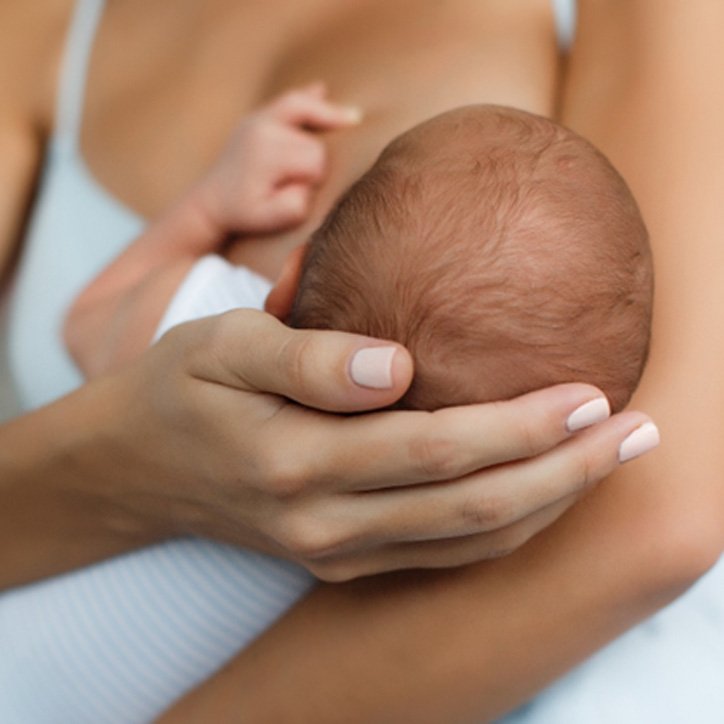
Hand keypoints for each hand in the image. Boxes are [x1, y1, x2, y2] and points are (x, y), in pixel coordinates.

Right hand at [107, 309, 657, 581]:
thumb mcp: (224, 344)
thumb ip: (308, 357)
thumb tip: (397, 365)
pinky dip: (505, 531)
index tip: (590, 395)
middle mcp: (323, 523)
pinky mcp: (340, 560)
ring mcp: (334, 552)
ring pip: (467, 545)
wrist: (137, 468)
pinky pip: (442, 556)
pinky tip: (545, 497)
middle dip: (563, 473)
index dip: (519, 428)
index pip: (435, 450)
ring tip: (611, 462)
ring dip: (549, 506)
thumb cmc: (181, 388)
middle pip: (471, 509)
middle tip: (637, 432)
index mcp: (296, 461)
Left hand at [195, 83, 360, 235]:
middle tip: (296, 181)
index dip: (316, 179)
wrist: (210, 203)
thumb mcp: (270, 219)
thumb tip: (308, 182)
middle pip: (314, 139)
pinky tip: (322, 89)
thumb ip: (295, 205)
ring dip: (326, 119)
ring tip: (353, 118)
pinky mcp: (257, 118)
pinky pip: (288, 100)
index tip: (299, 193)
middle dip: (316, 160)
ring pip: (306, 111)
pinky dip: (308, 97)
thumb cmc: (244, 213)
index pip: (316, 160)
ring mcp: (258, 119)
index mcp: (267, 153)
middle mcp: (263, 128)